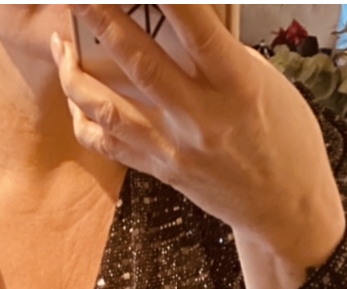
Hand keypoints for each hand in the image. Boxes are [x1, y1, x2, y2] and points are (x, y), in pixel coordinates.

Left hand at [51, 5, 345, 288]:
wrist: (281, 209)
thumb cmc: (284, 141)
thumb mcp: (267, 83)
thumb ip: (224, 53)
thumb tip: (183, 21)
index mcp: (237, 87)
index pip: (197, 29)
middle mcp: (200, 118)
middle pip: (140, 64)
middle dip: (103, 21)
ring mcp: (173, 147)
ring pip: (108, 108)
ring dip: (76, 74)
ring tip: (62, 44)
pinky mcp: (159, 169)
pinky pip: (108, 143)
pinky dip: (84, 118)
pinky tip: (75, 95)